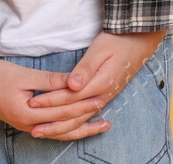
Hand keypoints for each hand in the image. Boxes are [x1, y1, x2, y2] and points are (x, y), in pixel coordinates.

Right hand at [0, 52, 104, 134]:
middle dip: (86, 118)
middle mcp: (28, 126)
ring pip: (59, 133)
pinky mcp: (26, 124)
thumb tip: (75, 81)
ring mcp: (26, 127)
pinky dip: (67, 129)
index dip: (83, 104)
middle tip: (106, 109)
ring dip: (80, 129)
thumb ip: (50, 81)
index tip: (101, 97)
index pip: (63, 112)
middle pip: (64, 126)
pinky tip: (79, 126)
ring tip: (100, 125)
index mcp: (28, 114)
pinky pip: (51, 130)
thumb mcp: (24, 75)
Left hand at [25, 30, 164, 138]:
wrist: (140, 39)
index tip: (32, 102)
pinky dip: (74, 124)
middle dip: (53, 123)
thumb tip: (71, 85)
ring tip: (44, 132)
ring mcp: (106, 97)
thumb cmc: (118, 40)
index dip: (50, 100)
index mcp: (100, 84)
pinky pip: (87, 115)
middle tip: (33, 130)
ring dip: (62, 127)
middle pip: (75, 115)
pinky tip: (66, 127)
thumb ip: (85, 69)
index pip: (70, 97)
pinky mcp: (106, 95)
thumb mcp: (100, 50)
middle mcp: (103, 95)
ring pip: (81, 119)